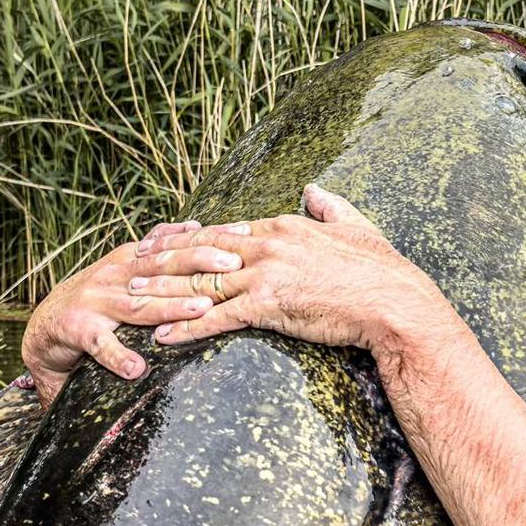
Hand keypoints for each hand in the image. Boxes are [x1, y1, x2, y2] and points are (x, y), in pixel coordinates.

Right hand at [20, 219, 250, 404]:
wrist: (44, 328)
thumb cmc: (95, 299)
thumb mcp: (126, 269)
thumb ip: (157, 251)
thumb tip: (194, 226)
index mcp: (131, 258)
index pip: (176, 244)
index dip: (210, 238)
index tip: (243, 236)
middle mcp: (115, 274)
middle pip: (163, 267)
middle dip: (200, 263)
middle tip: (234, 264)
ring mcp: (96, 301)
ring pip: (139, 305)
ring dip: (170, 307)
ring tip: (201, 310)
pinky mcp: (77, 330)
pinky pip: (100, 346)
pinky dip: (118, 357)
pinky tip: (137, 368)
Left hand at [130, 184, 442, 357]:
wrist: (393, 302)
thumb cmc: (380, 269)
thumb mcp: (356, 226)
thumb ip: (330, 206)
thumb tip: (314, 190)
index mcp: (282, 227)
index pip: (223, 230)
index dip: (188, 236)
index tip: (164, 238)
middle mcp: (267, 246)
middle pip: (201, 250)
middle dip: (162, 257)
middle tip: (131, 261)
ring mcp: (265, 275)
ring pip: (200, 281)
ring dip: (162, 291)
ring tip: (131, 297)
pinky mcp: (267, 306)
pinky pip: (216, 317)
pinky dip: (186, 326)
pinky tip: (163, 335)